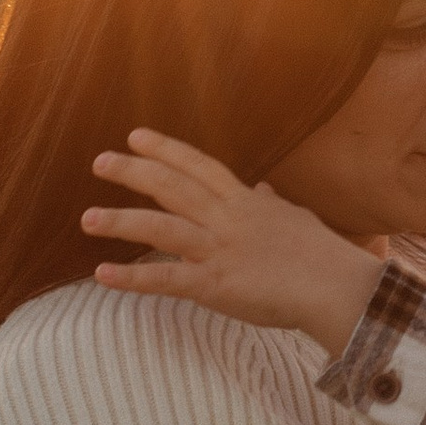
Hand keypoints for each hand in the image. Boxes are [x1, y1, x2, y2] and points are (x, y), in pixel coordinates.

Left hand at [83, 132, 386, 353]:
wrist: (338, 287)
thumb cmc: (323, 257)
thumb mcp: (296, 220)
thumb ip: (275, 205)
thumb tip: (264, 190)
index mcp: (245, 202)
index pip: (199, 166)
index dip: (165, 149)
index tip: (135, 136)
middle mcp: (227, 219)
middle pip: (171, 187)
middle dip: (132, 173)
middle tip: (99, 162)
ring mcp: (219, 250)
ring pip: (161, 229)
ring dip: (120, 223)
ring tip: (87, 219)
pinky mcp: (216, 285)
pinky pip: (166, 279)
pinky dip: (133, 278)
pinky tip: (103, 276)